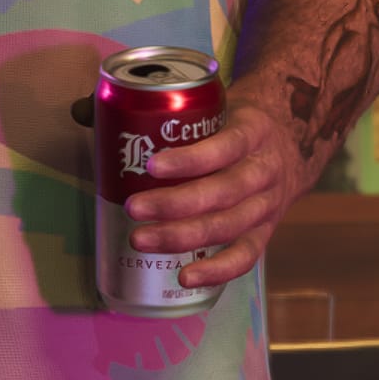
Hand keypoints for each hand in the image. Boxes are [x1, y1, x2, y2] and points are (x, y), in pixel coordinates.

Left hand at [127, 105, 313, 289]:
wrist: (294, 142)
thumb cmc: (238, 121)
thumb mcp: (218, 103)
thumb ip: (162, 109)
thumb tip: (83, 111)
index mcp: (255, 131)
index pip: (225, 146)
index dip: (191, 159)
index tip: (151, 165)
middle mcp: (265, 170)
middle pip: (223, 192)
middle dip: (175, 204)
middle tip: (133, 207)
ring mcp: (268, 205)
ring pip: (229, 226)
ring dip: (183, 237)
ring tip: (140, 239)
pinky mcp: (266, 232)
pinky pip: (245, 257)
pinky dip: (216, 271)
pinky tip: (184, 277)